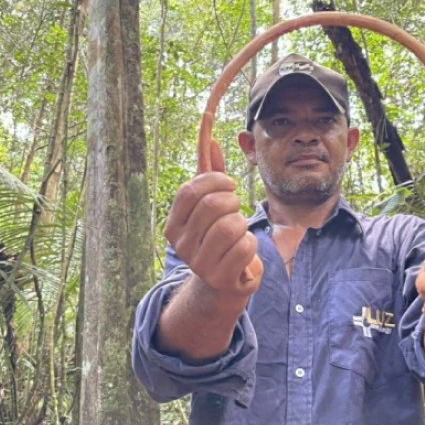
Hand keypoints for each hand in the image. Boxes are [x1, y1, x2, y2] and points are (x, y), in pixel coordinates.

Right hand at [163, 139, 262, 296]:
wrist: (223, 284)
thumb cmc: (218, 238)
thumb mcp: (210, 208)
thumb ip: (211, 177)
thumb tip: (212, 141)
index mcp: (173, 225)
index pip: (190, 191)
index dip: (215, 180)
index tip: (228, 184)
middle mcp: (181, 246)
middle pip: (213, 205)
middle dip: (232, 201)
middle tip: (235, 208)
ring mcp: (199, 264)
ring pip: (231, 226)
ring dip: (242, 223)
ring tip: (238, 231)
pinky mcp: (221, 278)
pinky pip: (245, 247)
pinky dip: (251, 243)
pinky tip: (243, 250)